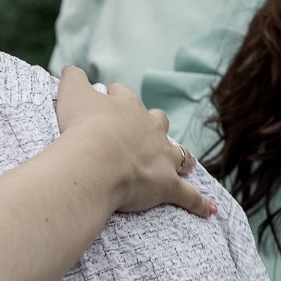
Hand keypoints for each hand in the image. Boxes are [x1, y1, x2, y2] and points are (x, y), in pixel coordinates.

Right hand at [54, 65, 212, 217]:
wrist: (96, 161)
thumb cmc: (83, 128)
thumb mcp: (72, 93)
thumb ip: (73, 78)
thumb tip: (70, 69)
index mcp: (128, 107)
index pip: (124, 96)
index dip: (115, 98)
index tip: (107, 101)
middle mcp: (150, 128)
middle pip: (157, 121)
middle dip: (154, 125)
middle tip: (145, 131)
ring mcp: (162, 157)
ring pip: (179, 153)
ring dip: (181, 157)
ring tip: (185, 162)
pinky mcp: (167, 185)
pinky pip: (188, 196)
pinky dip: (200, 204)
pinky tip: (210, 211)